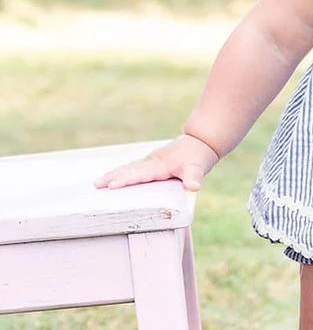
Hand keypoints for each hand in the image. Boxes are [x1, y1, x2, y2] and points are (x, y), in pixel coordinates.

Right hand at [94, 134, 218, 190]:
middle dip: (113, 177)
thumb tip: (194, 186)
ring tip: (97, 183)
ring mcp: (150, 161)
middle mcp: (152, 162)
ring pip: (128, 167)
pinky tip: (112, 178)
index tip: (112, 185)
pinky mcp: (150, 162)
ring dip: (113, 174)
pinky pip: (132, 168)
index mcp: (160, 165)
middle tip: (97, 185)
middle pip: (129, 170)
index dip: (126, 180)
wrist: (199, 142)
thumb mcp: (198, 168)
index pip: (140, 174)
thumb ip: (194, 177)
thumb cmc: (198, 157)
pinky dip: (120, 172)